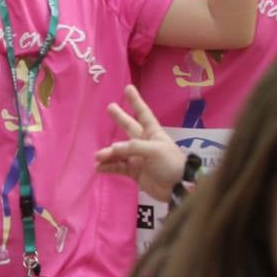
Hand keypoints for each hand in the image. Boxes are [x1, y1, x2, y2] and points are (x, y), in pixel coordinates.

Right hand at [94, 85, 186, 202]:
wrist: (177, 188)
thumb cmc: (171, 164)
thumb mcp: (155, 150)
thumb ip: (133, 147)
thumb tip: (112, 148)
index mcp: (153, 133)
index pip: (143, 114)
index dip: (136, 101)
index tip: (128, 87)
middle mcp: (144, 143)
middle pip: (129, 127)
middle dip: (120, 117)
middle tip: (110, 107)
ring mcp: (138, 157)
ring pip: (119, 151)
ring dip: (108, 153)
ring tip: (98, 156)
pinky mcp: (134, 171)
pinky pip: (117, 167)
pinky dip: (108, 167)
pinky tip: (99, 168)